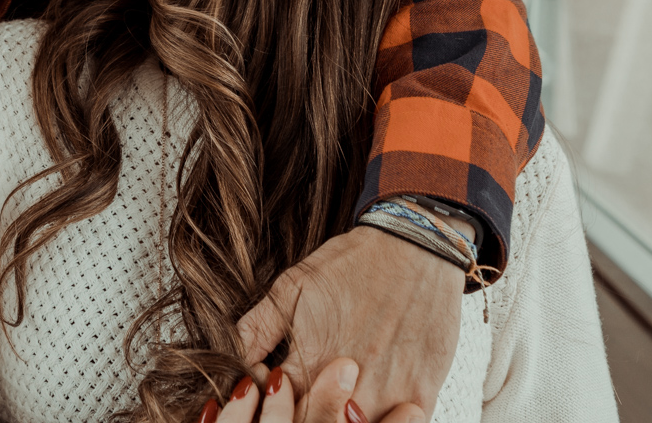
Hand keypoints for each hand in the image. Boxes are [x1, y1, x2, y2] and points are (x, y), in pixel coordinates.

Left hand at [236, 227, 463, 421]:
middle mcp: (346, 383)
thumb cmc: (351, 265)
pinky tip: (371, 406)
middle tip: (303, 398)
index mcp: (309, 359)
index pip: (278, 411)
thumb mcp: (292, 287)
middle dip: (301, 419)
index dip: (269, 410)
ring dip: (341, 422)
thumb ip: (257, 329)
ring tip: (336, 402)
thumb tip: (230, 362)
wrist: (414, 246)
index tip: (270, 396)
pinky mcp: (421, 395)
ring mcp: (386, 392)